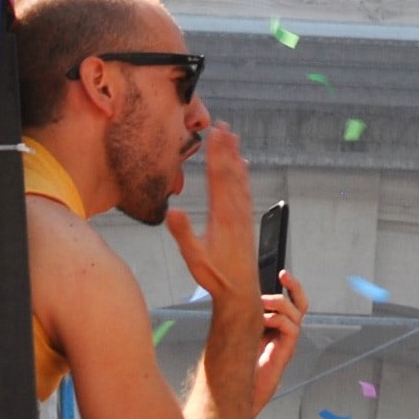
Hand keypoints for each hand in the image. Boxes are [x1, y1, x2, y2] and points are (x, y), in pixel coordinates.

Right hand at [161, 124, 256, 310]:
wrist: (240, 292)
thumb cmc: (216, 277)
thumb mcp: (194, 258)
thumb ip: (183, 235)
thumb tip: (172, 211)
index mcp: (223, 217)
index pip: (219, 178)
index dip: (216, 155)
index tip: (214, 135)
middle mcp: (236, 212)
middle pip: (230, 174)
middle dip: (226, 149)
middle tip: (224, 126)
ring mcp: (243, 216)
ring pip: (240, 180)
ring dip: (236, 158)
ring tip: (234, 138)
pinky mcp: (246, 222)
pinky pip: (246, 192)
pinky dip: (244, 176)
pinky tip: (244, 167)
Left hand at [251, 270, 308, 409]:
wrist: (240, 392)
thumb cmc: (239, 364)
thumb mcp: (242, 333)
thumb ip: (245, 316)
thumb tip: (234, 292)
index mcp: (277, 327)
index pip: (292, 303)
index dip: (291, 287)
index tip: (282, 273)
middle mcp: (285, 333)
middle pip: (301, 305)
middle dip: (294, 287)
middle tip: (283, 275)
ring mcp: (287, 343)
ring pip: (295, 314)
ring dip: (278, 304)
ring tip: (261, 305)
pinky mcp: (286, 353)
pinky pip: (291, 328)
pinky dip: (277, 320)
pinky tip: (262, 322)